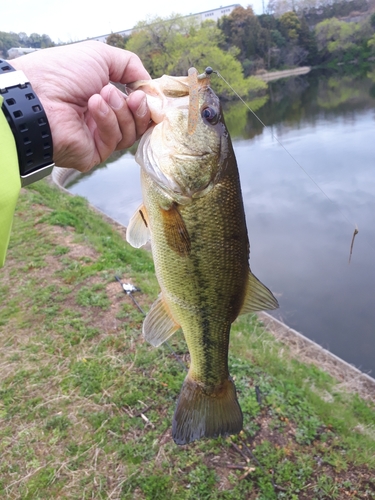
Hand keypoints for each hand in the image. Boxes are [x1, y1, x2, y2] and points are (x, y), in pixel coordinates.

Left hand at [12, 41, 150, 171]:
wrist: (39, 95)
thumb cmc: (63, 72)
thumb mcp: (100, 56)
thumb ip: (130, 66)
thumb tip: (149, 85)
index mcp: (101, 98)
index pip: (134, 107)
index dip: (146, 102)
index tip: (149, 93)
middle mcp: (100, 120)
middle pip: (137, 124)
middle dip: (139, 109)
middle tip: (134, 97)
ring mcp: (97, 138)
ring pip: (129, 133)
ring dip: (121, 112)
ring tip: (103, 95)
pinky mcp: (94, 154)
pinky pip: (114, 141)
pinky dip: (108, 121)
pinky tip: (94, 106)